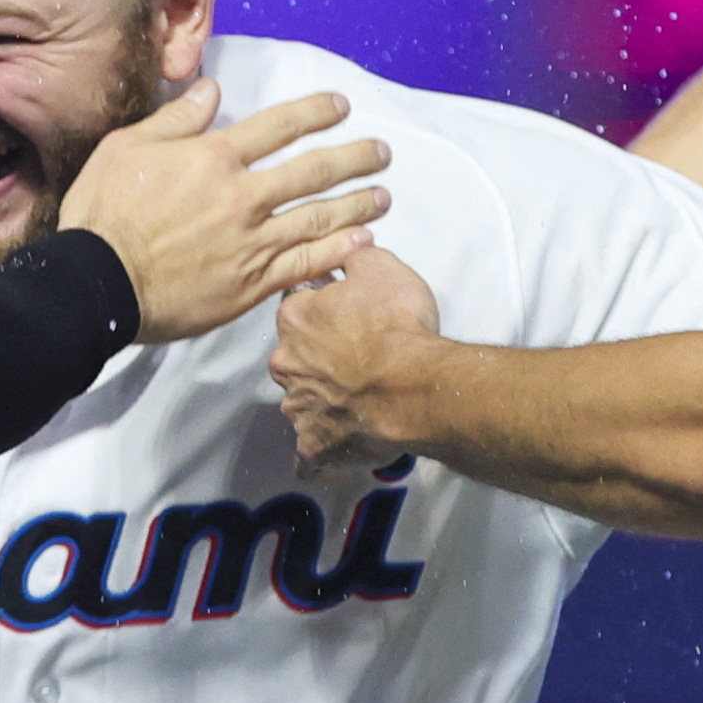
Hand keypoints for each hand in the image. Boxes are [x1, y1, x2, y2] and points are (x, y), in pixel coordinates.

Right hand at [59, 81, 387, 343]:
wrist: (99, 283)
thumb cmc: (104, 212)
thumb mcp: (127, 147)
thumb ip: (176, 119)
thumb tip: (212, 91)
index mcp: (214, 157)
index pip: (278, 126)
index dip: (315, 112)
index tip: (341, 106)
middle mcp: (244, 196)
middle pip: (313, 171)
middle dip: (353, 157)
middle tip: (380, 151)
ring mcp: (253, 242)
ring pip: (320, 218)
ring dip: (358, 204)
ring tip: (383, 195)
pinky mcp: (253, 282)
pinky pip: (306, 263)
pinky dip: (339, 252)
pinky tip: (363, 242)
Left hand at [271, 243, 444, 467]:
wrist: (416, 386)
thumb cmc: (398, 326)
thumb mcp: (382, 269)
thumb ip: (355, 256)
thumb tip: (348, 248)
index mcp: (295, 318)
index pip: (296, 309)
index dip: (322, 313)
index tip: (346, 320)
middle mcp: (286, 363)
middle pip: (294, 357)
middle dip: (317, 360)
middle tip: (354, 362)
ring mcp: (298, 408)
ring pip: (301, 402)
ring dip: (322, 402)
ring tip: (356, 404)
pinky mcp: (314, 444)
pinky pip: (309, 454)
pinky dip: (319, 454)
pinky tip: (334, 452)